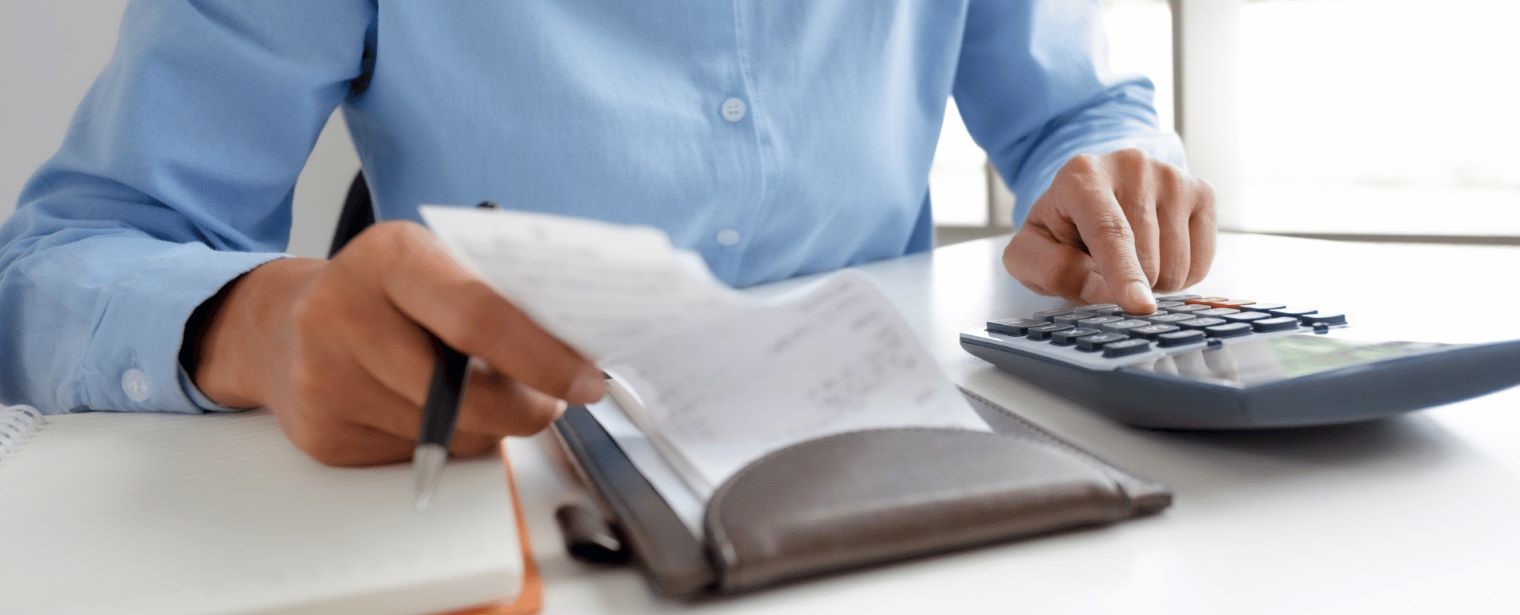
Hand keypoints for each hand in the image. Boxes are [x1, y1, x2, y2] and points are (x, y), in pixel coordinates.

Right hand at [189, 222, 605, 465]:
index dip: (543, 357)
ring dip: (486, 425)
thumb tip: (574, 354)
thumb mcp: (435, 265)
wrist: (281, 328)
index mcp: (390, 256)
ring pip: (452, 434)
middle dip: (527, 407)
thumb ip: (496, 297)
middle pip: (469, 393)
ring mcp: (327, 378)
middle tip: (551, 401)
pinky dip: (443, 441)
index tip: (585, 381)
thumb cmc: (383, 294)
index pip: (480, 316)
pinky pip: (418, 456)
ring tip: (474, 392)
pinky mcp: (323, 433)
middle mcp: (345, 312)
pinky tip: (426, 409)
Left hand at [1003, 148, 1216, 313]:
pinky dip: (1179, 277)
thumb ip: (1054, 272)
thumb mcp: (1030, 253)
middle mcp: (1131, 166)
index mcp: (1082, 176)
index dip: (1124, 274)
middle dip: (1127, 286)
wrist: (1092, 193)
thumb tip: (1105, 293)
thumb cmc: (1060, 228)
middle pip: (1146, 256)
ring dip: (1154, 283)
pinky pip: (1201, 262)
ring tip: (1129, 260)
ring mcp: (1171, 175)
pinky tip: (1156, 256)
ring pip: (1177, 264)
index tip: (1140, 307)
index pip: (1109, 231)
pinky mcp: (1200, 191)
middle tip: (1104, 271)